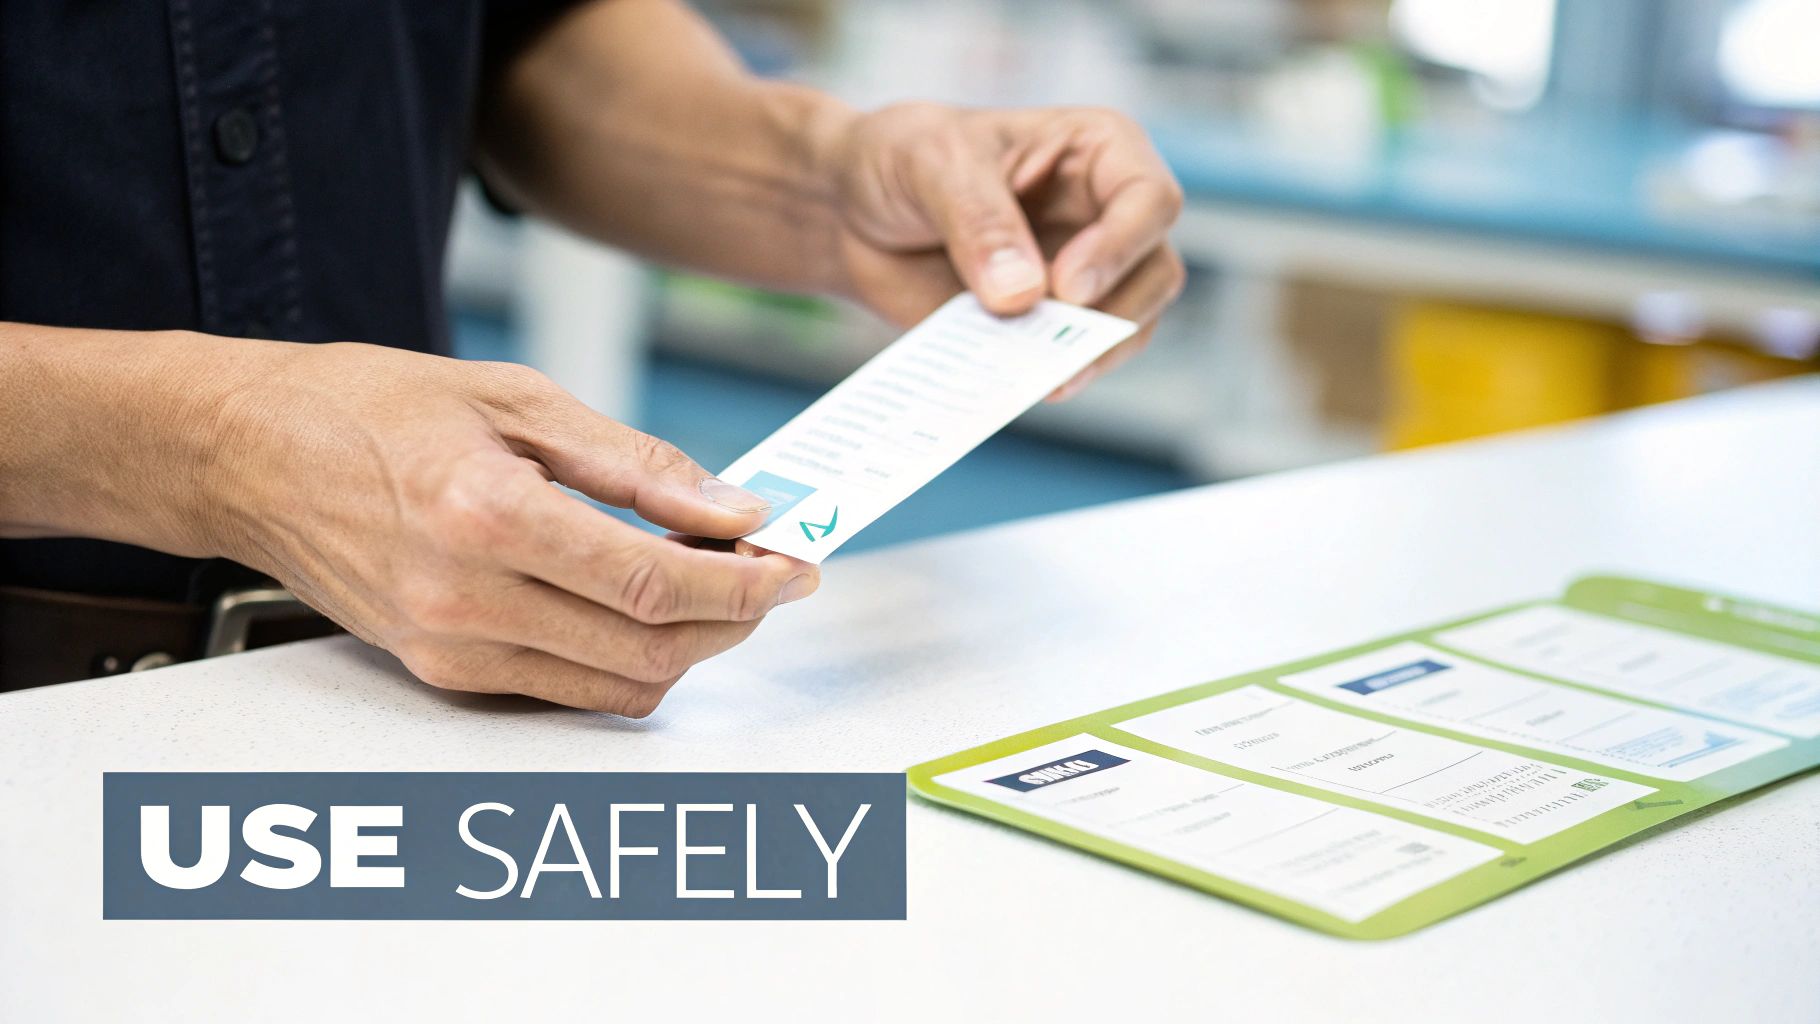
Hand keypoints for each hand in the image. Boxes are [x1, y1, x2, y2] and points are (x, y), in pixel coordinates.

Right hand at [204, 341, 817, 714]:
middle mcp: (466, 599)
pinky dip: (627, 658)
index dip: (745, 583)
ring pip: (616, 687)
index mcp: (488, 515)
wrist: (250, 456)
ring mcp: (449, 648)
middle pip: (650, 650)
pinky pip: (566, 690)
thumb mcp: (515, 398)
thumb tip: (732, 506)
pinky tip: (643, 604)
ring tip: (714, 585)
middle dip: (733, 619)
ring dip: (688, 647)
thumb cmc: (370, 407)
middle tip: (769, 575)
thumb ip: (634, 461)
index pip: (654, 581)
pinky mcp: (440, 672)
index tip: (793, 565)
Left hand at [828, 103, 1185, 399]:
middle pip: (1155, 273)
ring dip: (1091, 356)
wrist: (849, 213)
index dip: (1121, 246)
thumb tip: (1021, 294)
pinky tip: (1020, 385)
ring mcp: (1083, 276)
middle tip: (1057, 340)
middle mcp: (1105, 215)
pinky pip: (1073, 361)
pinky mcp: (1047, 325)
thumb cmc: (900, 159)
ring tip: (1042, 377)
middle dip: (1116, 313)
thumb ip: (978, 222)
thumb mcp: (932, 166)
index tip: (1065, 285)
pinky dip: (1052, 375)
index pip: (1150, 199)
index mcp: (1096, 151)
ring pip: (1131, 327)